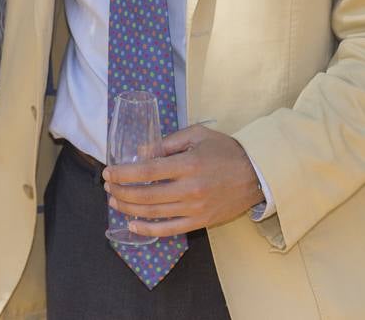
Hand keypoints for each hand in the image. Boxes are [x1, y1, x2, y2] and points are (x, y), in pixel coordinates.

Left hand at [103, 125, 263, 236]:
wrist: (257, 175)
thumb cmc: (225, 150)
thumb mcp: (196, 135)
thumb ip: (167, 143)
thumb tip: (141, 153)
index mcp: (187, 164)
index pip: (147, 171)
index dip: (123, 173)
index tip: (108, 172)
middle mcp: (189, 189)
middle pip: (146, 194)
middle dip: (121, 191)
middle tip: (107, 186)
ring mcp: (195, 208)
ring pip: (154, 212)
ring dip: (129, 208)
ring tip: (114, 201)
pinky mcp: (200, 221)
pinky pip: (170, 229)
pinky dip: (148, 230)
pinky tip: (133, 225)